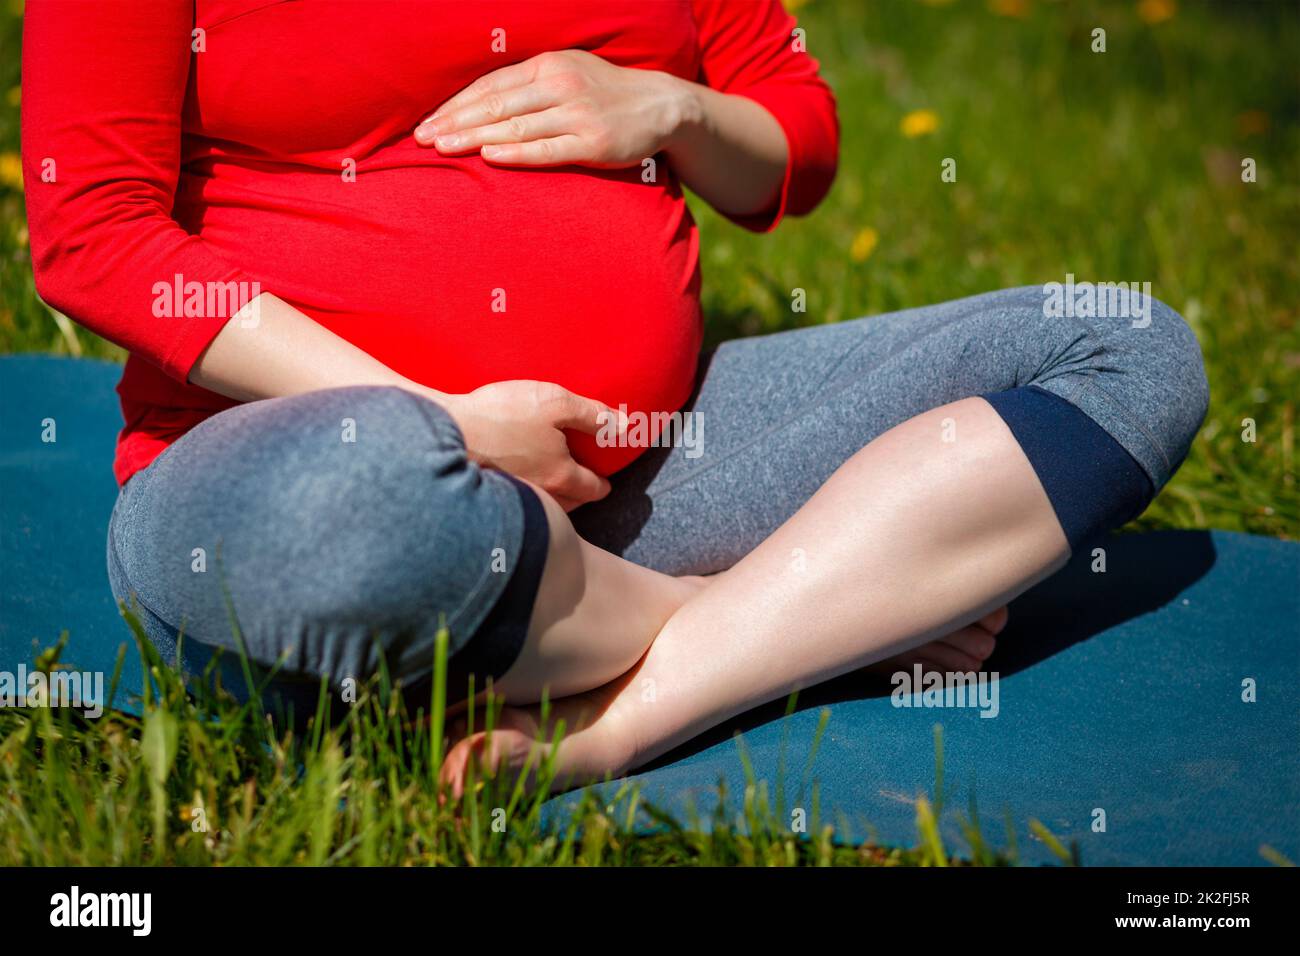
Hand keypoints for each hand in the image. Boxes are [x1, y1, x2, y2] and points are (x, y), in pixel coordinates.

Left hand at [413, 49, 695, 167]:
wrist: (661, 106)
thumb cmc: (605, 94)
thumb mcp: (569, 74)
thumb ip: (530, 85)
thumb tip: (483, 103)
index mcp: (549, 65)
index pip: (491, 85)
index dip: (456, 104)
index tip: (428, 122)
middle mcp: (559, 85)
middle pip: (496, 104)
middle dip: (455, 122)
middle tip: (422, 138)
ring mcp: (577, 114)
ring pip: (515, 126)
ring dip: (475, 137)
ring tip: (443, 148)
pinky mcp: (592, 143)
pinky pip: (547, 150)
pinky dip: (516, 152)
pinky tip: (489, 156)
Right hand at [434, 380, 622, 510]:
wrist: (444, 430)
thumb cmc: (502, 414)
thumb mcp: (555, 403)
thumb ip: (594, 415)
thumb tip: (626, 426)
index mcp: (561, 475)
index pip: (593, 489)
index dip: (603, 485)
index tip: (604, 484)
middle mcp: (539, 496)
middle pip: (570, 504)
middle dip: (579, 495)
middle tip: (582, 482)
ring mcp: (513, 499)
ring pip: (543, 507)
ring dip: (552, 499)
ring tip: (552, 483)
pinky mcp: (488, 497)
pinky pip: (518, 501)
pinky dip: (525, 496)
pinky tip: (518, 480)